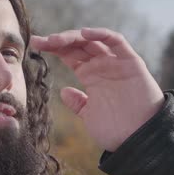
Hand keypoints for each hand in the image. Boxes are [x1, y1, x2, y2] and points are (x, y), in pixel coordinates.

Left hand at [30, 28, 163, 151]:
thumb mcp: (89, 115)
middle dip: (58, 41)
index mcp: (91, 76)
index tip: (35, 45)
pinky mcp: (131, 62)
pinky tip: (84, 34)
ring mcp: (116, 62)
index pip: (69, 55)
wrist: (138, 140)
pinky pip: (117, 42)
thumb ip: (78, 103)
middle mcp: (102, 66)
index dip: (53, 48)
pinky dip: (101, 34)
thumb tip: (63, 91)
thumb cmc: (115, 131)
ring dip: (74, 37)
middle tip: (39, 41)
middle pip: (78, 45)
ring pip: (93, 40)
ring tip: (54, 40)